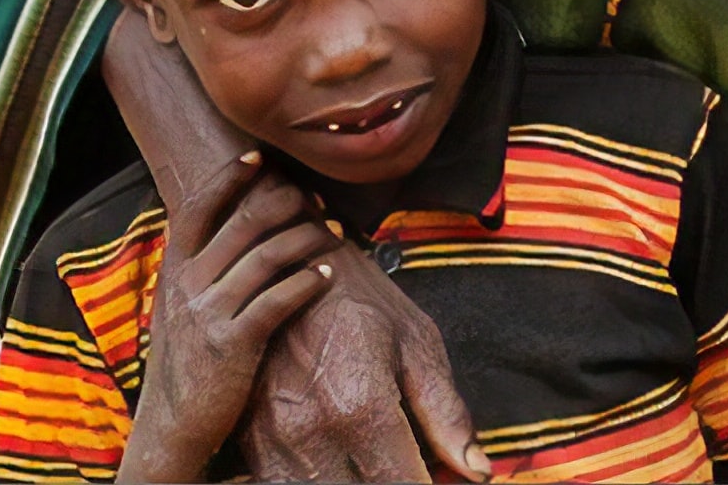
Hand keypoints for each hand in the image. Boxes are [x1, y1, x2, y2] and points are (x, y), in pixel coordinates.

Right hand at [116, 152, 338, 482]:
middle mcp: (187, 284)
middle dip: (287, 203)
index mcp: (174, 268)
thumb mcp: (178, 303)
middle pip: (244, 222)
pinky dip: (307, 281)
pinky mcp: (233, 343)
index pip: (198, 208)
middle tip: (315, 200)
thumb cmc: (187, 356)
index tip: (260, 157)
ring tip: (333, 233)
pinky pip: (278, 300)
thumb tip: (235, 220)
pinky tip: (327, 274)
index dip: (229, 178)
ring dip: (307, 238)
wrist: (172, 422)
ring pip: (267, 255)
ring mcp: (208, 312)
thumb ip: (200, 264)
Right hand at [232, 250, 490, 482]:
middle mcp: (311, 432)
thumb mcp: (416, 344)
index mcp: (361, 408)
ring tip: (375, 466)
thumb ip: (447, 414)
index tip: (441, 483)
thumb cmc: (361, 301)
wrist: (288, 263)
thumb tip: (479, 472)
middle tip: (408, 470)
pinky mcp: (248, 441)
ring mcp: (273, 440)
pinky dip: (311, 483)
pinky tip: (339, 469)